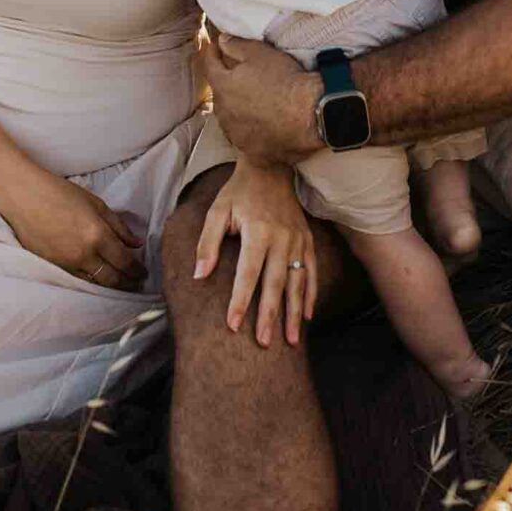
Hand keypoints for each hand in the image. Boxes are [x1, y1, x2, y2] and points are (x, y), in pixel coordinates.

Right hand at [2, 164, 146, 290]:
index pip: (124, 261)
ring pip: (95, 283)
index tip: (144, 272)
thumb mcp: (95, 203)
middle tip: (136, 283)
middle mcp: (83, 254)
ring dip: (110, 285)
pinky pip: (78, 280)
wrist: (23, 197)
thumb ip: (118, 225)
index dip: (137, 270)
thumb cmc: (59, 193)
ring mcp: (66, 264)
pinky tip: (97, 278)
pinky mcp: (53, 267)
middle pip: (112, 278)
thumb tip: (137, 243)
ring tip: (120, 283)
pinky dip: (91, 281)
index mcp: (97, 235)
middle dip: (127, 283)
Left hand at [194, 159, 317, 345]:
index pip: (247, 273)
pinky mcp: (307, 240)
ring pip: (297, 283)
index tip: (232, 325)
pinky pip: (311, 272)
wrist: (271, 167)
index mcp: (258, 231)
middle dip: (269, 315)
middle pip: (275, 284)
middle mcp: (282, 238)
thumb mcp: (217, 211)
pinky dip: (311, 295)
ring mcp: (298, 241)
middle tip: (263, 343)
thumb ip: (207, 243)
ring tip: (291, 340)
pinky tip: (308, 316)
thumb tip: (200, 276)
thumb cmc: (239, 192)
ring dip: (294, 313)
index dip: (239, 300)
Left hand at [204, 29, 321, 168]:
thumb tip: (221, 40)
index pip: (210, 66)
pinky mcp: (253, 152)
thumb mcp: (260, 53)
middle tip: (236, 74)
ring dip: (235, 109)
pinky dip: (249, 130)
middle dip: (225, 83)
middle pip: (220, 95)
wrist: (311, 115)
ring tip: (249, 101)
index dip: (212, 53)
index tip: (215, 46)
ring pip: (230, 119)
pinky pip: (245, 139)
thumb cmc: (285, 81)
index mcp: (223, 87)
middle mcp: (225, 114)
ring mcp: (237, 136)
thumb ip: (236, 46)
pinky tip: (259, 125)